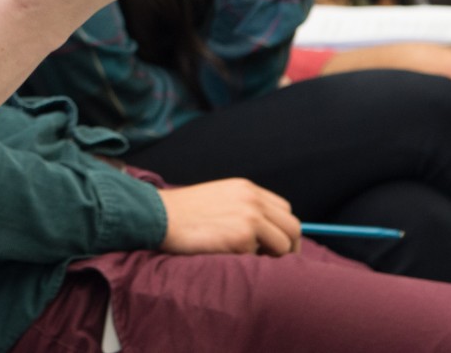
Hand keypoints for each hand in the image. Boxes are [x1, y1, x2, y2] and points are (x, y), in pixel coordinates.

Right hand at [157, 178, 300, 255]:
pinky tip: (225, 255)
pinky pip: (258, 258)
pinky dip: (246, 261)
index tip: (274, 246)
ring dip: (271, 258)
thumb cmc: (183, 213)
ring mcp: (250, 217)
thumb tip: (266, 235)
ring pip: (284, 245)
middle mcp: (253, 200)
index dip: (282, 230)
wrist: (158, 216)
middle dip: (289, 248)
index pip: (284, 210)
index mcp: (247, 189)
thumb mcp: (219, 199)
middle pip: (292, 227)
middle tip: (275, 262)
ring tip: (248, 260)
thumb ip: (243, 209)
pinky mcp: (242, 237)